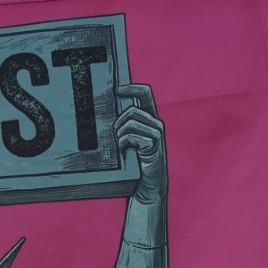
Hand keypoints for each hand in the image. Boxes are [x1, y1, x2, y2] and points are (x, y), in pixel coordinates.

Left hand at [115, 84, 166, 201]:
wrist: (150, 179)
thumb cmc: (138, 158)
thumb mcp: (134, 137)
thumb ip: (129, 123)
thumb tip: (111, 111)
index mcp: (151, 117)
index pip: (145, 93)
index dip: (132, 88)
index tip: (117, 90)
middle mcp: (156, 122)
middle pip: (132, 110)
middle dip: (119, 122)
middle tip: (116, 134)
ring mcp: (156, 132)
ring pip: (130, 123)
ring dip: (120, 135)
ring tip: (122, 144)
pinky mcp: (153, 143)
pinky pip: (130, 136)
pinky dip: (122, 143)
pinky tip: (124, 150)